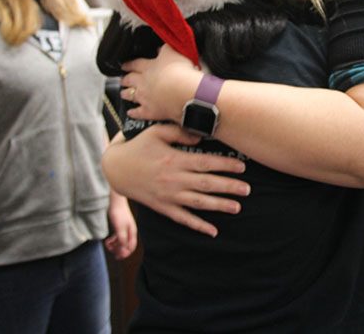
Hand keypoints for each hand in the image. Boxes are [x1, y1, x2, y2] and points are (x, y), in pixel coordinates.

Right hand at [102, 123, 250, 237]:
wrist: (115, 169)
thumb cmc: (138, 147)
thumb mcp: (156, 132)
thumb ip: (179, 132)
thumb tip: (200, 137)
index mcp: (175, 160)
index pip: (206, 163)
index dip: (225, 165)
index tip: (242, 166)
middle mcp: (174, 180)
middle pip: (206, 184)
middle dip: (229, 187)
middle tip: (248, 190)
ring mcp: (169, 196)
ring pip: (198, 203)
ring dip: (219, 206)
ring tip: (237, 207)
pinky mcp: (163, 207)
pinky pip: (183, 219)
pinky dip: (198, 226)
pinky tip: (213, 231)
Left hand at [104, 192, 137, 259]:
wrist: (115, 201)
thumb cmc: (118, 213)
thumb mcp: (120, 228)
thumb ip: (122, 239)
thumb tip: (124, 251)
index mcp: (132, 232)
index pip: (131, 247)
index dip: (125, 254)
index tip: (117, 257)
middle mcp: (129, 231)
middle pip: (126, 246)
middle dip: (119, 251)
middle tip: (112, 253)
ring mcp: (124, 229)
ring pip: (121, 242)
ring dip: (115, 246)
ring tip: (107, 245)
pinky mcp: (119, 226)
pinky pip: (117, 238)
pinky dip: (112, 241)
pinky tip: (107, 241)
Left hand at [121, 44, 199, 122]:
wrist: (183, 91)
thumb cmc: (180, 71)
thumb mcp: (173, 52)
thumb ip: (166, 49)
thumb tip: (161, 47)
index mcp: (149, 67)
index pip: (136, 64)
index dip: (129, 64)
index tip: (124, 65)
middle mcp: (143, 82)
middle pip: (130, 80)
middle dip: (125, 79)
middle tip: (122, 79)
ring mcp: (145, 97)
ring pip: (131, 95)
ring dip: (126, 94)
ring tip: (123, 94)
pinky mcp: (150, 111)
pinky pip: (138, 113)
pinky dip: (133, 113)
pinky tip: (131, 113)